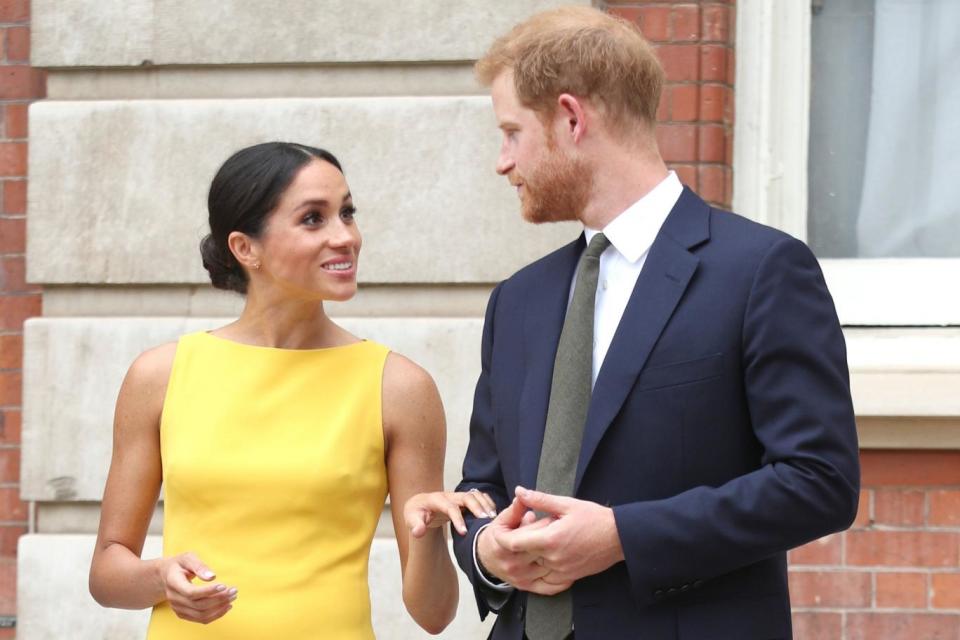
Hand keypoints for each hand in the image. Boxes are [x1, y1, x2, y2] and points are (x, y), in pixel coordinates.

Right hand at [157, 552, 236, 623]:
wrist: (166, 575)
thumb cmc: (180, 564)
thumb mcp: (188, 558)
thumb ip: (199, 565)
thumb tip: (212, 577)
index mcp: (173, 583)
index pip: (191, 592)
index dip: (208, 591)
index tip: (224, 585)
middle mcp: (174, 598)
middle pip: (198, 605)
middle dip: (219, 599)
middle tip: (234, 591)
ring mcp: (177, 608)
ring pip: (201, 614)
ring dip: (220, 608)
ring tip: (232, 597)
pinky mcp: (183, 614)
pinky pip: (201, 619)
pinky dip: (216, 615)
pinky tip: (226, 606)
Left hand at [404, 489, 497, 536]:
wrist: (420, 505)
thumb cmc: (416, 513)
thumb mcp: (411, 519)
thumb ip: (415, 525)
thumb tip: (419, 532)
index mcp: (436, 500)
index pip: (450, 507)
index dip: (458, 518)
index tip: (464, 532)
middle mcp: (449, 495)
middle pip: (466, 497)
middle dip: (477, 507)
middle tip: (486, 521)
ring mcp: (457, 496)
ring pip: (475, 495)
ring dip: (485, 504)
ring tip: (492, 518)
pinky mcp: (463, 499)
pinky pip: (478, 497)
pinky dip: (487, 503)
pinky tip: (493, 514)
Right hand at [478, 496, 569, 594]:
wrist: (487, 558)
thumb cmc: (498, 535)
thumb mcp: (503, 519)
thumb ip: (515, 509)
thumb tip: (522, 494)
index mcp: (505, 545)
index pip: (529, 534)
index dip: (544, 525)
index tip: (555, 517)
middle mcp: (513, 564)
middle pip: (541, 550)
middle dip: (554, 538)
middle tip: (566, 529)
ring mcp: (521, 577)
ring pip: (547, 567)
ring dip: (560, 555)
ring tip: (567, 543)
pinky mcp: (528, 587)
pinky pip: (549, 587)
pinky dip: (562, 579)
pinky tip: (570, 566)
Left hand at [498, 486, 624, 586]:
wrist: (619, 537)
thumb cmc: (594, 518)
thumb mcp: (566, 504)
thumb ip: (540, 499)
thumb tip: (520, 491)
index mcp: (550, 539)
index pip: (515, 543)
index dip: (503, 538)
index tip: (499, 531)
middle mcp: (553, 558)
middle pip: (521, 557)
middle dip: (514, 548)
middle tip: (512, 536)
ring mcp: (561, 570)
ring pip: (533, 569)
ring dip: (527, 559)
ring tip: (527, 547)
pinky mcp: (570, 577)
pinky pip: (547, 581)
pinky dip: (540, 572)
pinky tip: (540, 561)